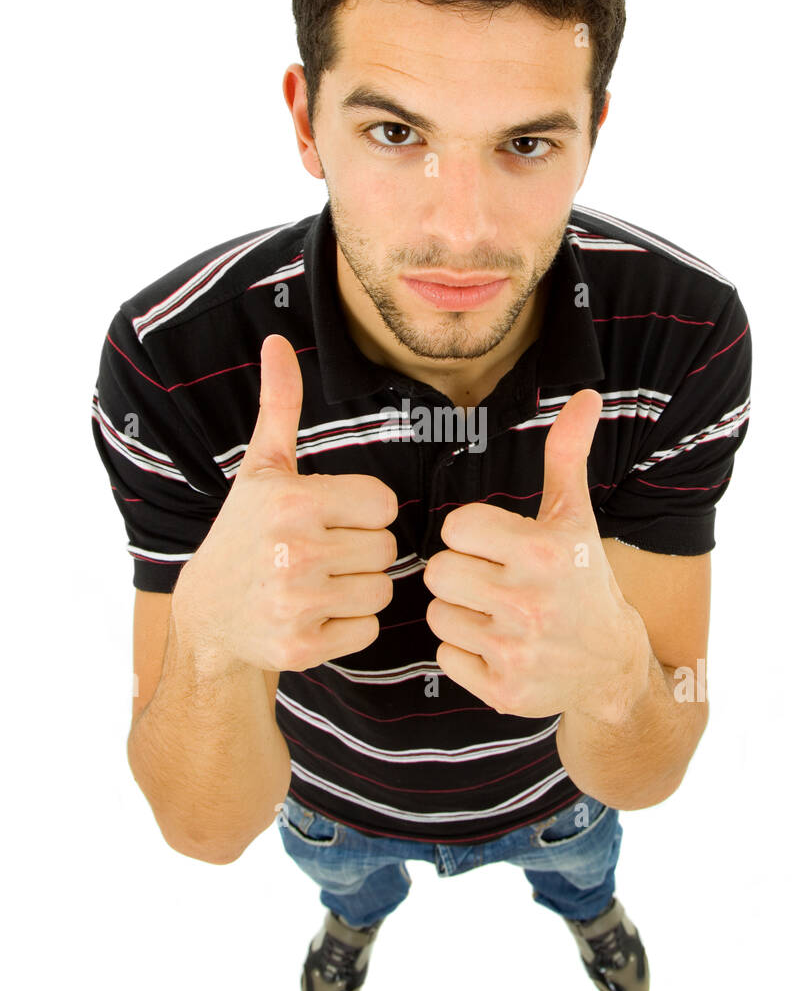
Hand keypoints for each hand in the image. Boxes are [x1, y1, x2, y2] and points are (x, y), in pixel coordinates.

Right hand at [172, 334, 398, 672]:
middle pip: (387, 549)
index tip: (328, 518)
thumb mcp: (263, 468)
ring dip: (358, 589)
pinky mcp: (300, 649)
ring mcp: (296, 605)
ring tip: (317, 582)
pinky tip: (313, 615)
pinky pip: (367, 631)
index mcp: (292, 502)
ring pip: (381, 591)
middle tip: (320, 553)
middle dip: (361, 551)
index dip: (363, 512)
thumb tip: (277, 340)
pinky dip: (348, 627)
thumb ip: (281, 405)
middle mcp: (294, 552)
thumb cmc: (247, 532)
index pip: (384, 505)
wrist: (208, 614)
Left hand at [422, 388, 648, 720]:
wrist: (612, 666)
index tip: (497, 544)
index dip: (472, 534)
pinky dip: (464, 652)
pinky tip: (498, 646)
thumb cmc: (583, 579)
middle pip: (439, 573)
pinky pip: (446, 656)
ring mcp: (516, 652)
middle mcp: (531, 603)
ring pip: (438, 615)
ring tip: (497, 613)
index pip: (457, 528)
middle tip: (492, 580)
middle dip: (461, 573)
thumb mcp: (576, 517)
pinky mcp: (503, 692)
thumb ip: (566, 455)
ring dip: (460, 612)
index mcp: (544, 552)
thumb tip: (586, 395)